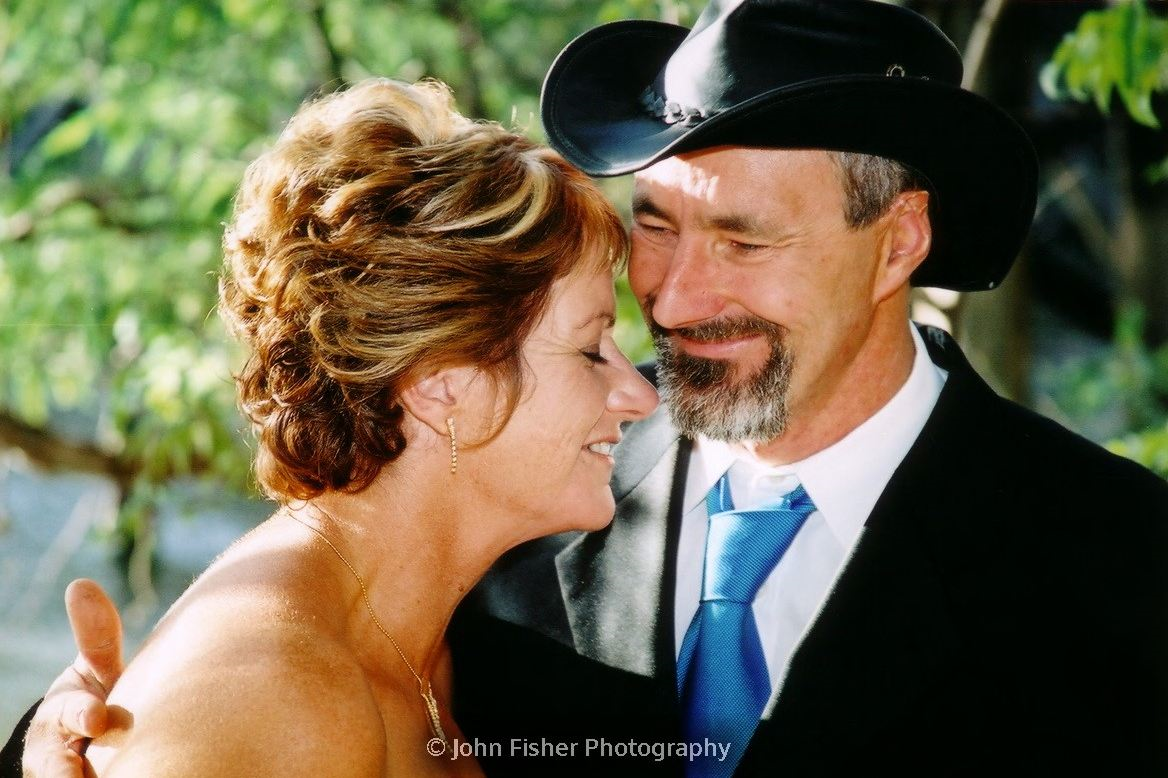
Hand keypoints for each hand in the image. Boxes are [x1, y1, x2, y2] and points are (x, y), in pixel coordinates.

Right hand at [22, 579, 124, 777]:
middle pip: (57, 768)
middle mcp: (56, 756)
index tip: (99, 715)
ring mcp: (62, 776)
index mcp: (63, 717)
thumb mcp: (96, 671)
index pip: (69, 715)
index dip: (83, 715)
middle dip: (66, 770)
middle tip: (78, 771)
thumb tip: (80, 584)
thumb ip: (95, 636)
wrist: (84, 745)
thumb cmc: (94, 699)